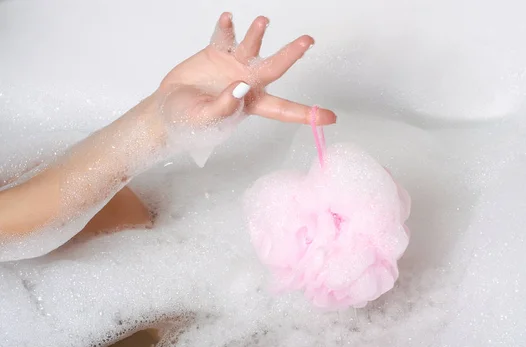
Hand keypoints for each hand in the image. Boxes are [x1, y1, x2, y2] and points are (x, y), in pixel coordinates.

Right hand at [157, 12, 336, 133]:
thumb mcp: (206, 119)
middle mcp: (248, 83)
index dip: (306, 114)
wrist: (168, 107)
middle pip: (274, 67)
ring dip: (257, 34)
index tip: (330, 117)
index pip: (283, 110)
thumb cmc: (190, 121)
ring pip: (252, 47)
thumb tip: (240, 86)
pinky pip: (224, 37)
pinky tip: (227, 19)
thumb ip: (224, 106)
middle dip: (292, 54)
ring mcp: (234, 65)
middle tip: (307, 40)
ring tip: (262, 21)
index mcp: (252, 104)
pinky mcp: (217, 53)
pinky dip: (226, 28)